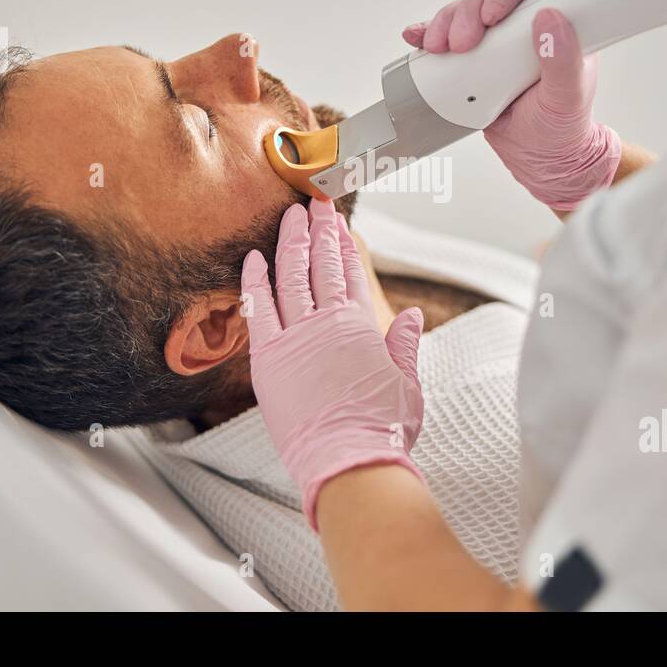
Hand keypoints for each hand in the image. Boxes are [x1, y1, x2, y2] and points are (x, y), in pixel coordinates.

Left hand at [241, 199, 425, 530]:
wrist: (351, 463)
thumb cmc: (382, 430)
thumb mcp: (406, 384)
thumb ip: (405, 345)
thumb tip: (413, 316)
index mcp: (363, 327)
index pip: (350, 272)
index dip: (343, 243)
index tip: (337, 222)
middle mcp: (329, 323)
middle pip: (321, 264)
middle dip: (318, 229)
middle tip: (314, 203)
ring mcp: (297, 337)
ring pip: (292, 276)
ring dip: (290, 242)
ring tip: (290, 215)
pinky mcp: (269, 359)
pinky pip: (259, 309)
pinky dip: (256, 279)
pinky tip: (253, 256)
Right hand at [402, 0, 619, 211]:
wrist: (536, 154)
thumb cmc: (560, 125)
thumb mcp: (567, 99)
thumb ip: (564, 62)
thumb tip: (550, 20)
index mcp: (562, 18)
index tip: (494, 13)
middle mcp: (527, 19)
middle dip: (470, 12)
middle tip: (463, 45)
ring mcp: (497, 35)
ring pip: (466, 10)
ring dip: (446, 24)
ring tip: (440, 50)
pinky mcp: (472, 53)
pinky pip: (446, 33)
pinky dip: (427, 34)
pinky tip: (416, 39)